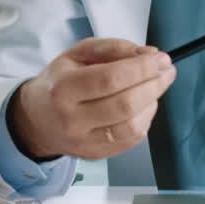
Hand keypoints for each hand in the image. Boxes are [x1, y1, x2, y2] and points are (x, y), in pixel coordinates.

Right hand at [8, 38, 176, 161]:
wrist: (36, 121)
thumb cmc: (59, 82)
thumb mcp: (77, 53)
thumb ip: (112, 48)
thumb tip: (148, 54)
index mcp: (63, 88)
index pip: (110, 79)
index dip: (141, 68)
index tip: (160, 58)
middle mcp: (73, 120)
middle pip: (125, 104)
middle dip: (154, 85)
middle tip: (168, 70)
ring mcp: (85, 142)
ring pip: (132, 127)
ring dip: (153, 103)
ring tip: (157, 86)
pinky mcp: (96, 156)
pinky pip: (131, 140)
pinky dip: (145, 119)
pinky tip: (145, 105)